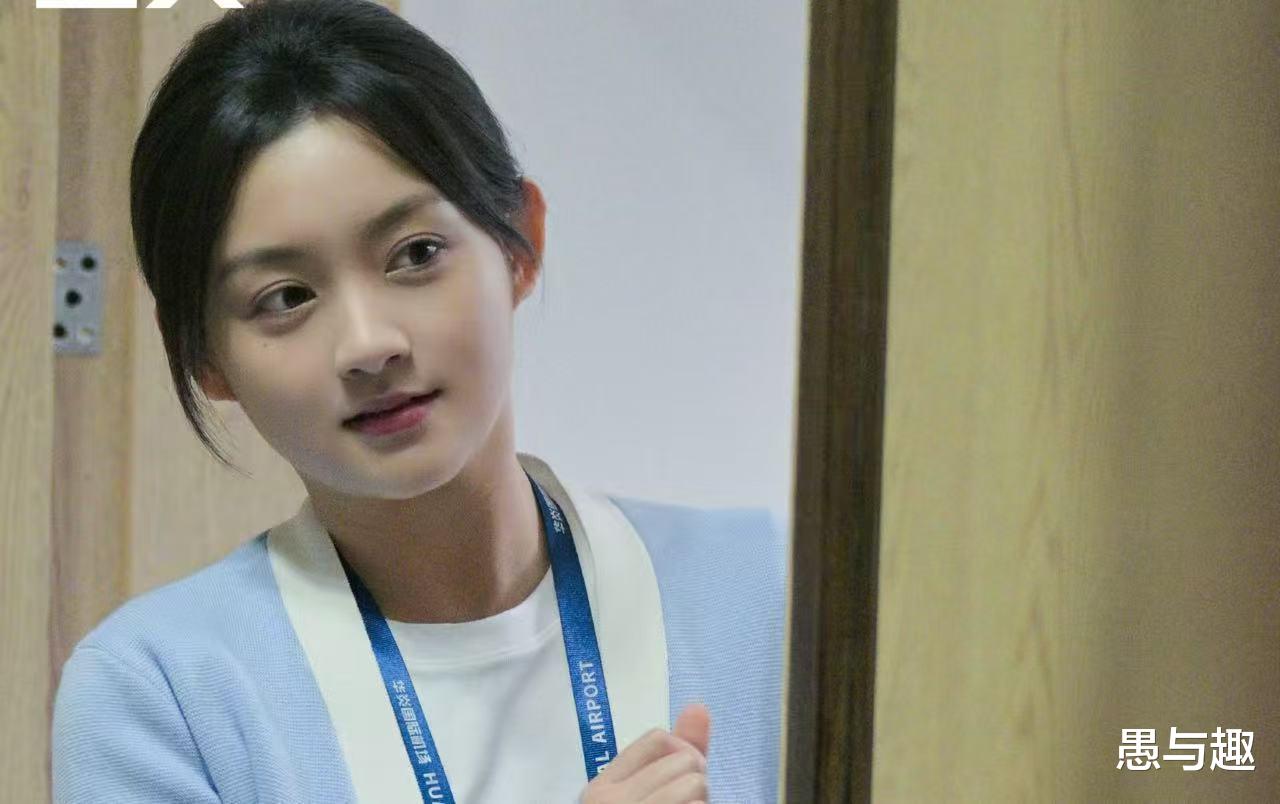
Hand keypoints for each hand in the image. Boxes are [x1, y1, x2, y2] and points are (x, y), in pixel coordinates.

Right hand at [579, 702, 711, 802]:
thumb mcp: (652, 789)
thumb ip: (677, 749)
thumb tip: (698, 705)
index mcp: (601, 786)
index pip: (658, 738)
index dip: (680, 753)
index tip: (675, 781)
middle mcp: (610, 801)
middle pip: (684, 758)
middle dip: (695, 779)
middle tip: (681, 802)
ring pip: (695, 783)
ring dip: (701, 800)